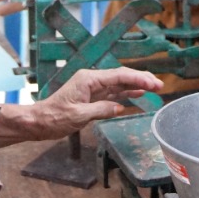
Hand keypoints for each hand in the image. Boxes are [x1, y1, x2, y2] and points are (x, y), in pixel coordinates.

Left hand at [0, 68, 161, 146]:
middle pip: (121, 76)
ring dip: (136, 85)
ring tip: (154, 88)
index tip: (153, 83)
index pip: (118, 76)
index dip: (138, 78)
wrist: (39, 122)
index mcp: (88, 79)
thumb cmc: (54, 118)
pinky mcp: (91, 96)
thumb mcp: (79, 116)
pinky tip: (137, 93)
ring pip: (119, 83)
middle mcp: (91, 80)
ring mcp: (92, 87)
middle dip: (141, 79)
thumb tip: (120, 107)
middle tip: (159, 85)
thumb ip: (101, 110)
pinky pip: (113, 92)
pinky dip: (126, 92)